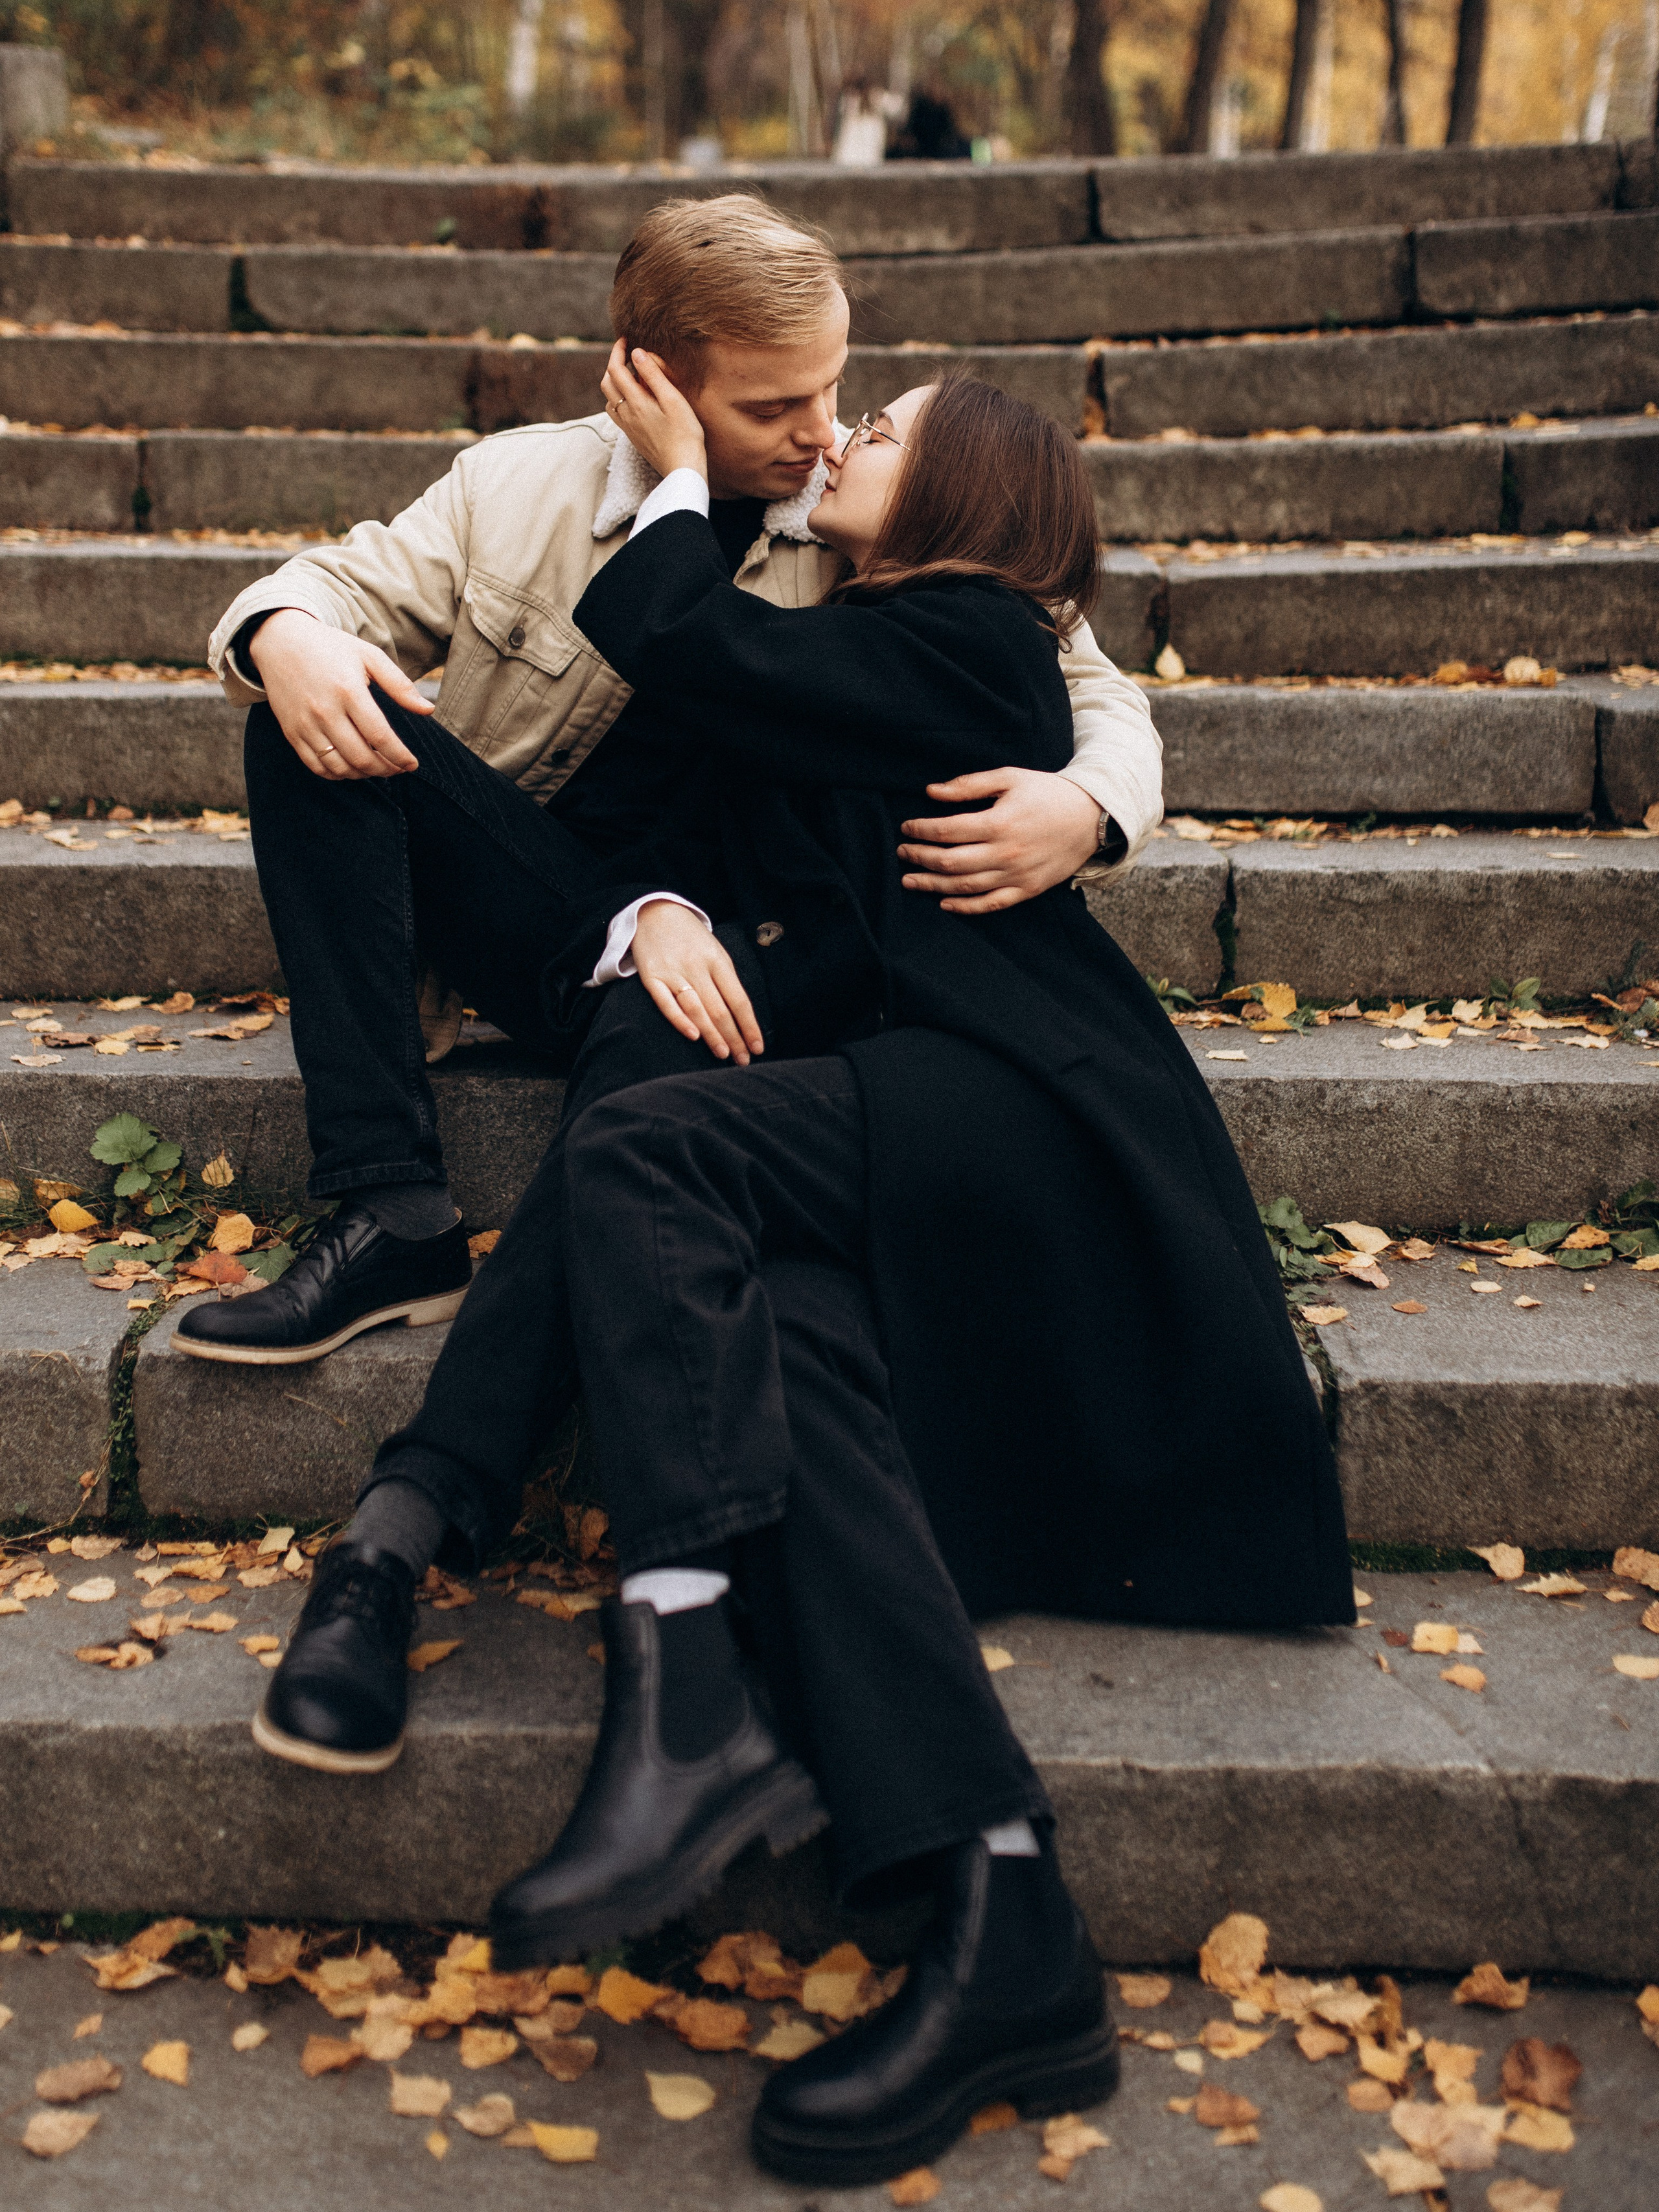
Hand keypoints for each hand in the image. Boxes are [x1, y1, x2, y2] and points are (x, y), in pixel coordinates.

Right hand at [248, 609, 430, 779]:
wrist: (280, 642)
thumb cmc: (330, 648)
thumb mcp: (368, 656)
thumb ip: (400, 685)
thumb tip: (428, 710)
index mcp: (349, 691)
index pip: (380, 737)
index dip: (400, 756)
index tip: (412, 764)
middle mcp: (325, 712)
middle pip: (361, 758)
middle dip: (386, 769)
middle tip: (398, 768)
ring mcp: (306, 725)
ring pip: (339, 767)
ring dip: (363, 775)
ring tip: (377, 768)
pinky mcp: (292, 733)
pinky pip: (317, 766)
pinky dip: (337, 775)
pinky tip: (351, 768)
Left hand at [601, 339, 708, 480]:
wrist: (682, 469)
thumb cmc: (685, 434)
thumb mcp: (673, 400)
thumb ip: (654, 375)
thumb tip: (637, 353)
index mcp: (635, 402)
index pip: (616, 369)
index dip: (618, 350)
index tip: (626, 339)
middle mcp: (626, 414)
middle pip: (607, 382)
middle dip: (614, 364)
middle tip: (628, 354)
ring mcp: (627, 427)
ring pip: (609, 398)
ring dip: (615, 382)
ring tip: (631, 374)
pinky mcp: (632, 437)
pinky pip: (616, 412)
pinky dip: (618, 398)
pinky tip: (633, 398)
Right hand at [632, 901, 764, 1064]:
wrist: (654, 912)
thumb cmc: (690, 938)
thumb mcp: (715, 951)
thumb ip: (726, 980)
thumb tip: (742, 1017)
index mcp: (718, 960)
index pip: (739, 999)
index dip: (749, 1026)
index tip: (758, 1048)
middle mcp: (696, 966)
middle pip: (719, 1009)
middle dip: (733, 1037)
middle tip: (743, 1061)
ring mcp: (673, 972)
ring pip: (696, 1009)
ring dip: (712, 1034)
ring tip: (724, 1055)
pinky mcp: (651, 977)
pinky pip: (666, 1003)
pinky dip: (680, 1020)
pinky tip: (693, 1036)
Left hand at [897, 768, 1102, 913]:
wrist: (1092, 817)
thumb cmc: (1048, 793)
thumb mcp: (1010, 777)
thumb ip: (970, 784)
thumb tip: (932, 792)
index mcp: (999, 822)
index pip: (947, 830)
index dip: (921, 830)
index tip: (906, 827)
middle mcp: (1005, 853)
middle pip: (950, 861)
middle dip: (920, 858)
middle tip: (902, 853)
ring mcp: (1016, 875)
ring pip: (965, 886)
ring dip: (932, 885)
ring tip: (910, 880)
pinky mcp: (1027, 890)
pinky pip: (990, 904)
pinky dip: (965, 907)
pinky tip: (943, 903)